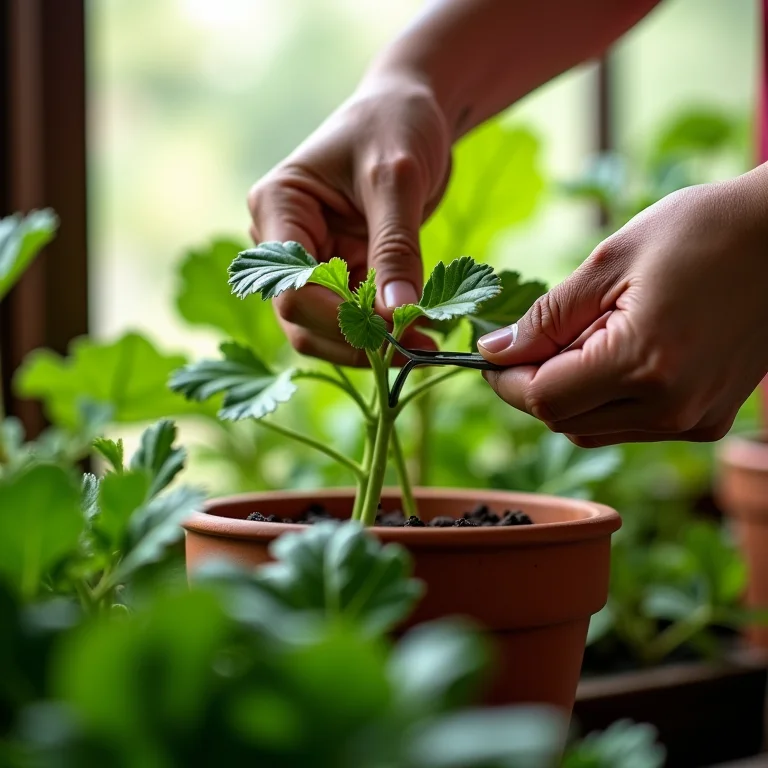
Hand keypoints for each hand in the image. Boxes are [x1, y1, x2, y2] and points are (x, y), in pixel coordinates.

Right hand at [247, 75, 451, 364]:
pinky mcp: (341, 273)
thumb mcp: (396, 180)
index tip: (394, 330)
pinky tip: (423, 332)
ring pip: (325, 329)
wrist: (412, 110)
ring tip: (425, 345)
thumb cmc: (395, 123)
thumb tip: (398, 314)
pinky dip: (385, 331)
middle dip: (356, 340)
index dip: (338, 319)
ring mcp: (310, 262)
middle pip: (301, 319)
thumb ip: (395, 248)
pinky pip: (355, 318)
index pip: (290, 287)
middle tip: (415, 350)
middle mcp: (282, 243)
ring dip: (372, 344)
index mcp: (277, 208)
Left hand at [477, 165, 767, 446]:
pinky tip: (620, 352)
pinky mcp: (707, 421)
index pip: (543, 400)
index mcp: (645, 365)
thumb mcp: (608, 263)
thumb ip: (546, 318)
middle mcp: (672, 408)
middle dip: (535, 386)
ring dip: (570, 394)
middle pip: (563, 422)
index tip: (492, 354)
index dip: (506, 381)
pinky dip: (607, 399)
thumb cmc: (701, 232)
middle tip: (539, 338)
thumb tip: (495, 351)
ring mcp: (693, 420)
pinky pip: (631, 425)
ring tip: (588, 336)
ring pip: (594, 429)